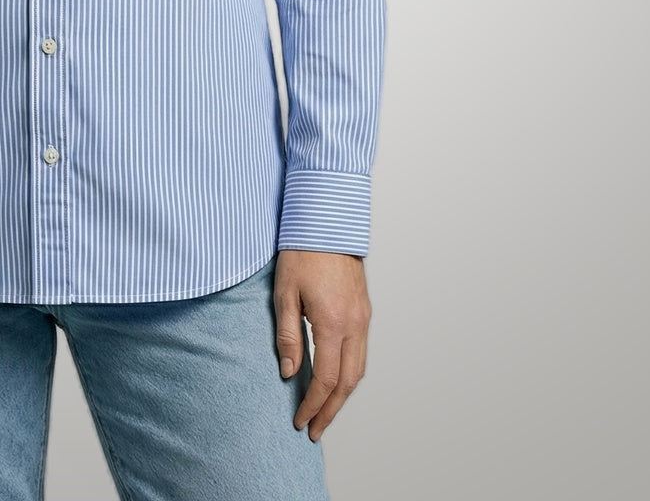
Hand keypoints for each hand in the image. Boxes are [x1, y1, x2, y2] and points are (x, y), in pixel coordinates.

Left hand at [274, 249, 369, 441]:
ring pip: (359, 370)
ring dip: (343, 396)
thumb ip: (288, 336)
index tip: (301, 421)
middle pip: (348, 383)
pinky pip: (362, 352)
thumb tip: (290, 374)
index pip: (326, 379)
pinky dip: (350, 374)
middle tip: (315, 429)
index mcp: (333, 322)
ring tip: (324, 411)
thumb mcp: (284, 293)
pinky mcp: (365, 310)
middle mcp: (355, 324)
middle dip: (331, 410)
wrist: (327, 221)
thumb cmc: (302, 252)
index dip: (313, 405)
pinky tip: (337, 379)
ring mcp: (363, 318)